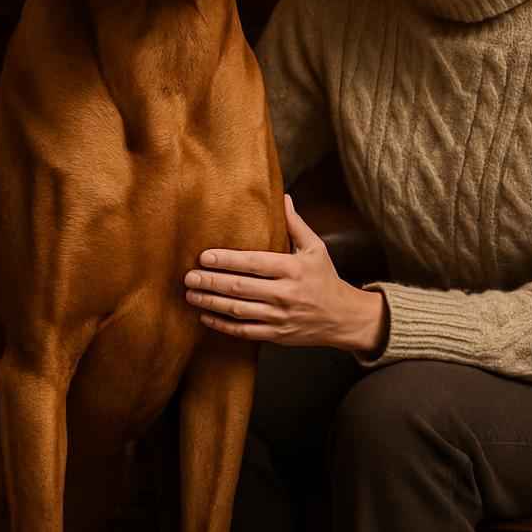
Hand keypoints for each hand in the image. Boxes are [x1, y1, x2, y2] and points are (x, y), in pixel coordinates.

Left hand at [184, 194, 388, 353]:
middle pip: (241, 287)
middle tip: (188, 277)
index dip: (227, 260)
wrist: (343, 317)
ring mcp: (280, 317)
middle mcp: (285, 293)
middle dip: (211, 282)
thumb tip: (284, 197)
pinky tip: (206, 316)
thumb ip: (296, 224)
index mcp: (293, 269)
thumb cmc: (325, 279)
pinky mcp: (277, 335)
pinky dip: (223, 325)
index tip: (204, 256)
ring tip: (191, 295)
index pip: (254, 263)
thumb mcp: (316, 248)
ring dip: (212, 303)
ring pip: (239, 310)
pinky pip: (245, 331)